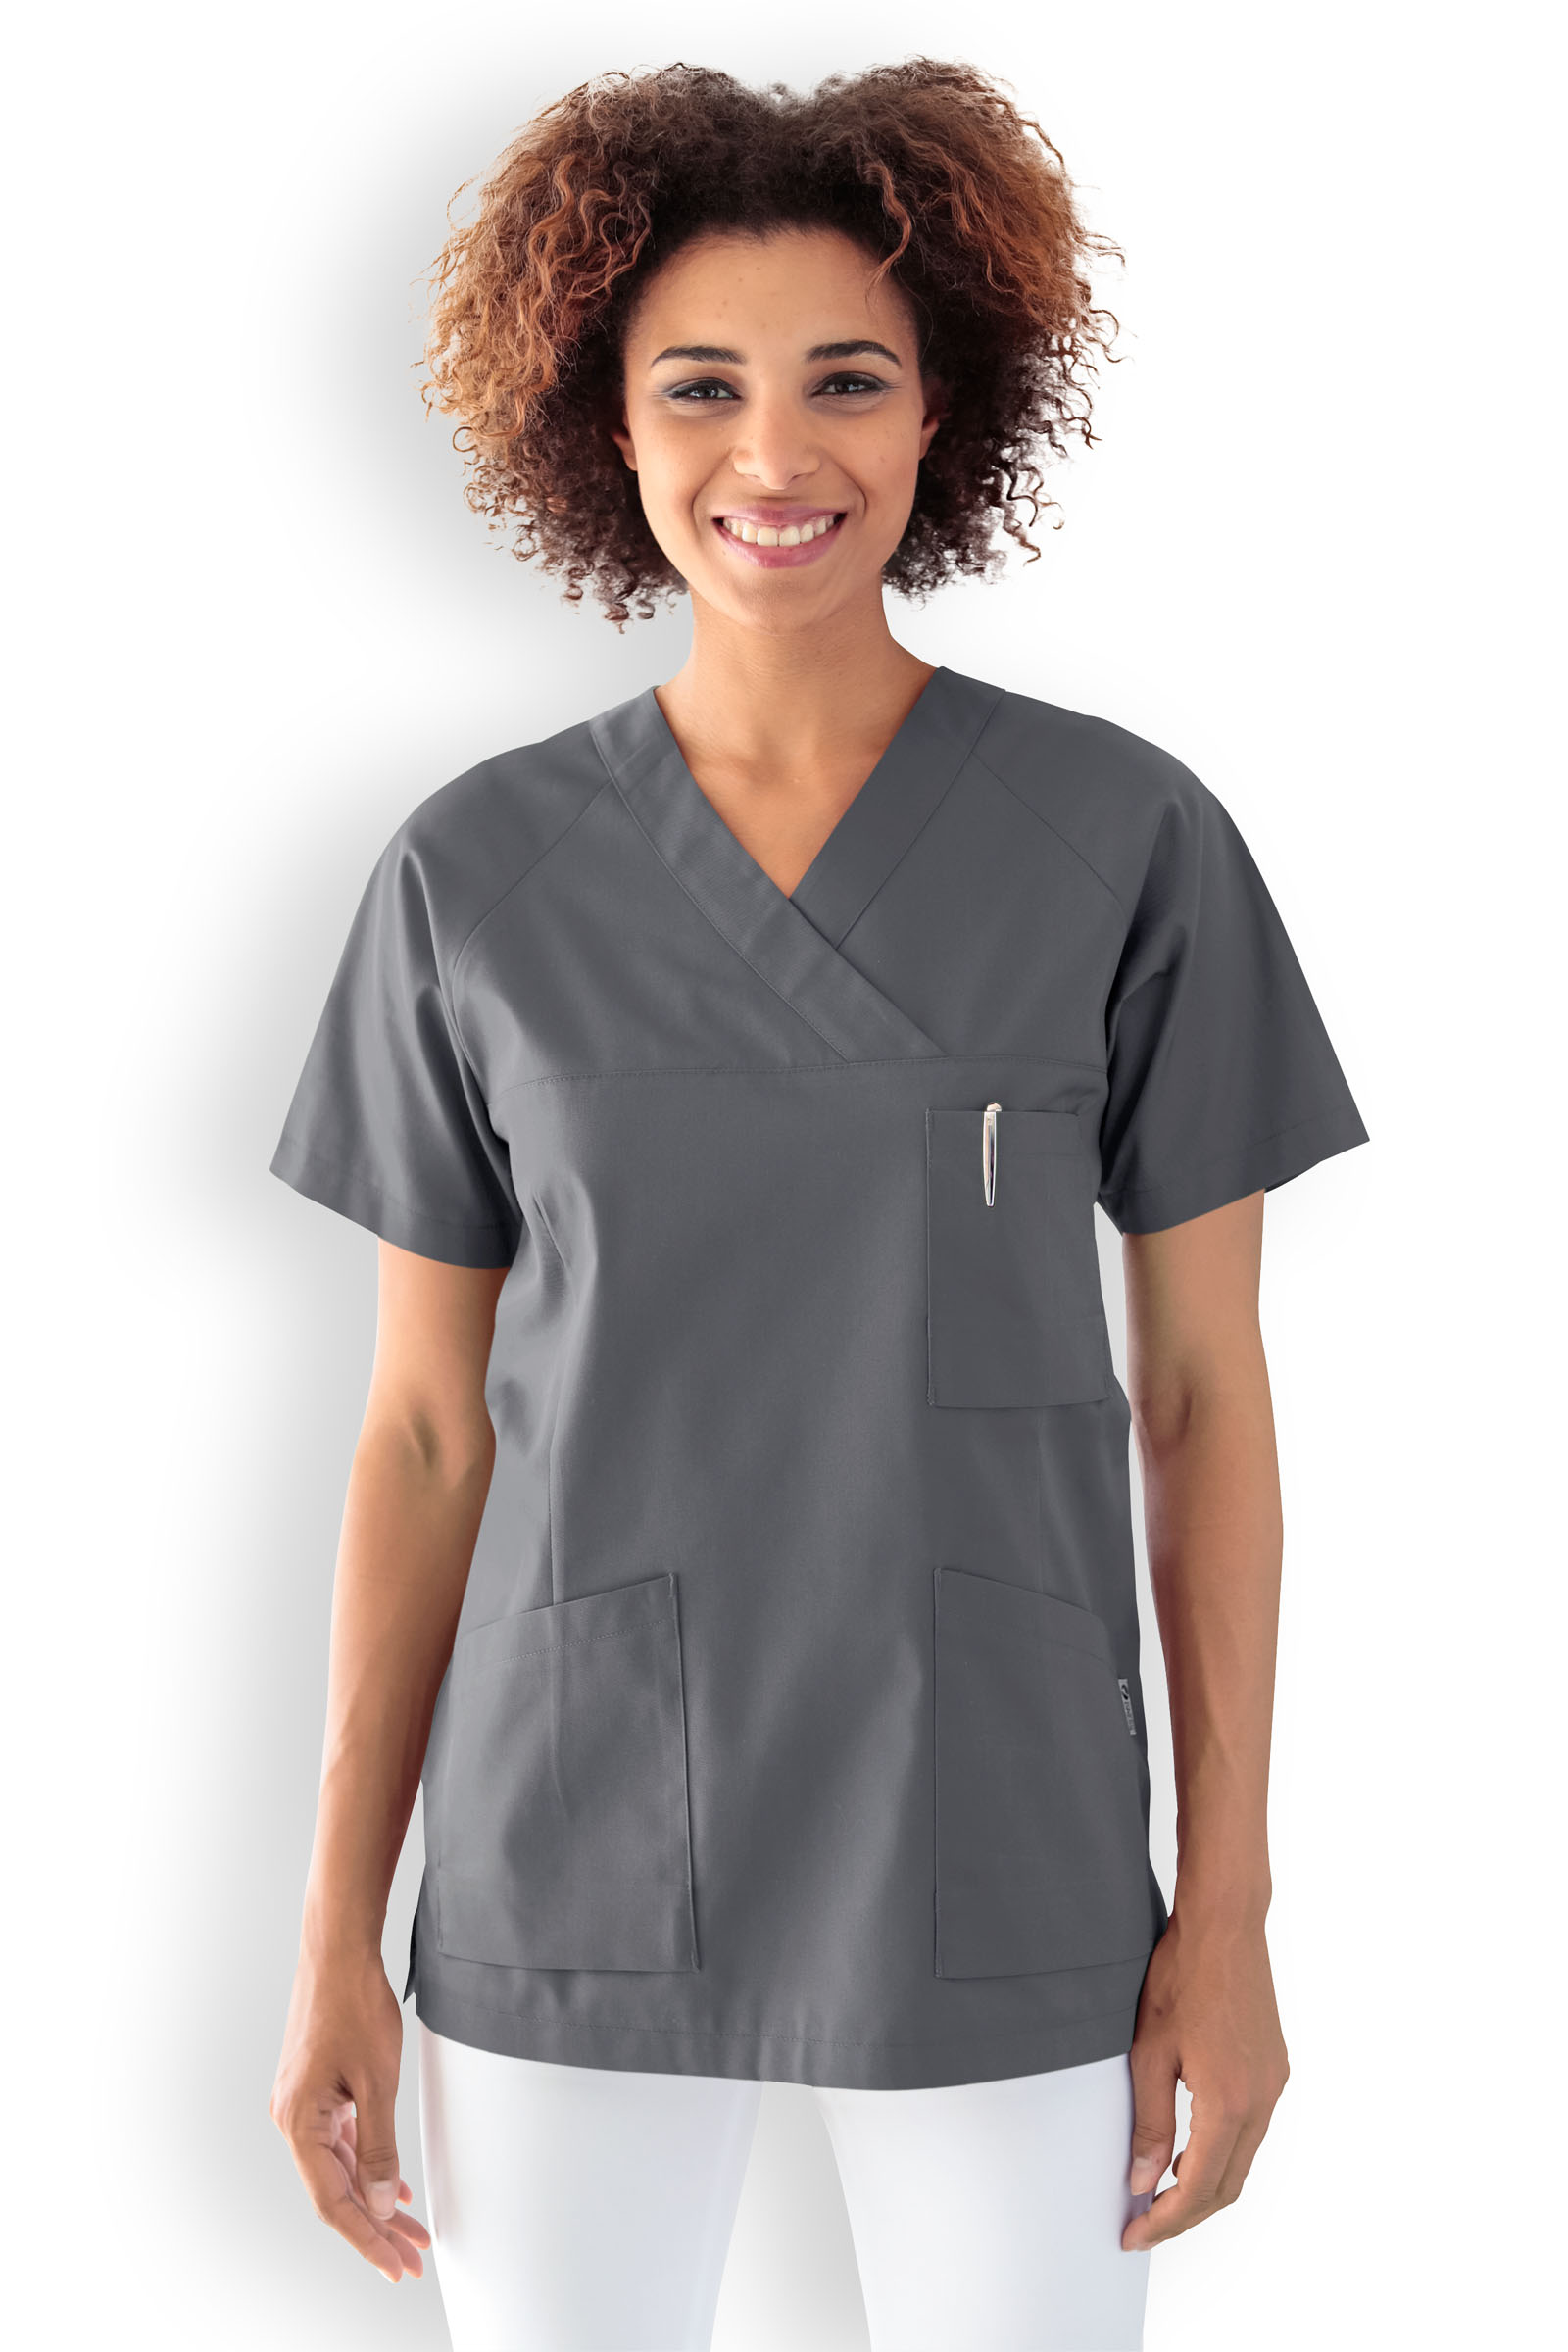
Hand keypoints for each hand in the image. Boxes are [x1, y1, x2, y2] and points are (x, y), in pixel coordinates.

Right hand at [270, 1943, 431, 2283]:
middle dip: (375, 2229)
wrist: (338, 1952)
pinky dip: (366, 2165)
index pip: (333, 2202)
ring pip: (339, 2169)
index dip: (366, 2239)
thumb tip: (379, 2200)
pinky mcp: (314, 2091)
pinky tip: (390, 2184)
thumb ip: (378, 2146)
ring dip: (373, 2199)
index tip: (396, 2265)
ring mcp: (301, 2106)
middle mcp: (292, 2120)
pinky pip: (340, 2142)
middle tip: (411, 2258)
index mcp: (299, 2123)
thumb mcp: (377, 2081)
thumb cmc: (354, 2006)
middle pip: (335, 2192)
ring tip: (410, 2230)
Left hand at [1120, 1901, 1288, 2248]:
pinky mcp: (1275, 2068)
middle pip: (1227, 2186)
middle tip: (1142, 2224)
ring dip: (1205, 2185)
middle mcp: (1262, 2101)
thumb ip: (1151, 2123)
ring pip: (1242, 2161)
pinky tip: (1190, 2146)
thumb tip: (1143, 2181)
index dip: (1165, 2221)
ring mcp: (1273, 2085)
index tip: (1134, 2235)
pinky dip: (1221, 2152)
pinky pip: (1251, 2130)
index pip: (1199, 2189)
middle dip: (1185, 2214)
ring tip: (1159, 2192)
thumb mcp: (1151, 2052)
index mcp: (1229, 2102)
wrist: (1225, 1924)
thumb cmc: (1182, 1976)